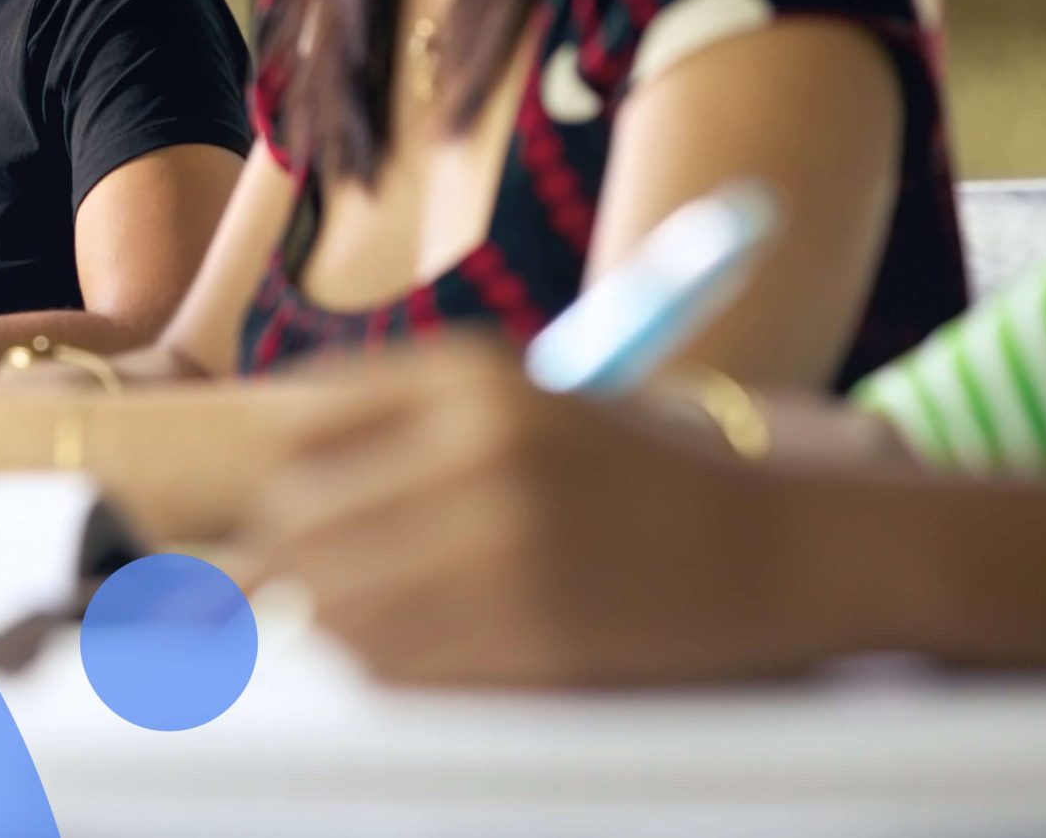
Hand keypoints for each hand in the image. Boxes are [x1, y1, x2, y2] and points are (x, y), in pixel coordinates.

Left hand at [240, 334, 820, 686]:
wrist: (776, 547)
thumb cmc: (637, 478)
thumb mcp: (522, 409)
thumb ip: (400, 435)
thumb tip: (268, 505)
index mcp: (471, 376)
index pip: (297, 426)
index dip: (270, 483)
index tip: (272, 512)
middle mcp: (478, 448)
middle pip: (298, 520)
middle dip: (280, 562)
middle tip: (291, 587)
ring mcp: (504, 544)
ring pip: (334, 604)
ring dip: (328, 624)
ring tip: (366, 620)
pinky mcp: (531, 633)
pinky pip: (397, 666)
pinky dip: (383, 669)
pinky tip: (419, 653)